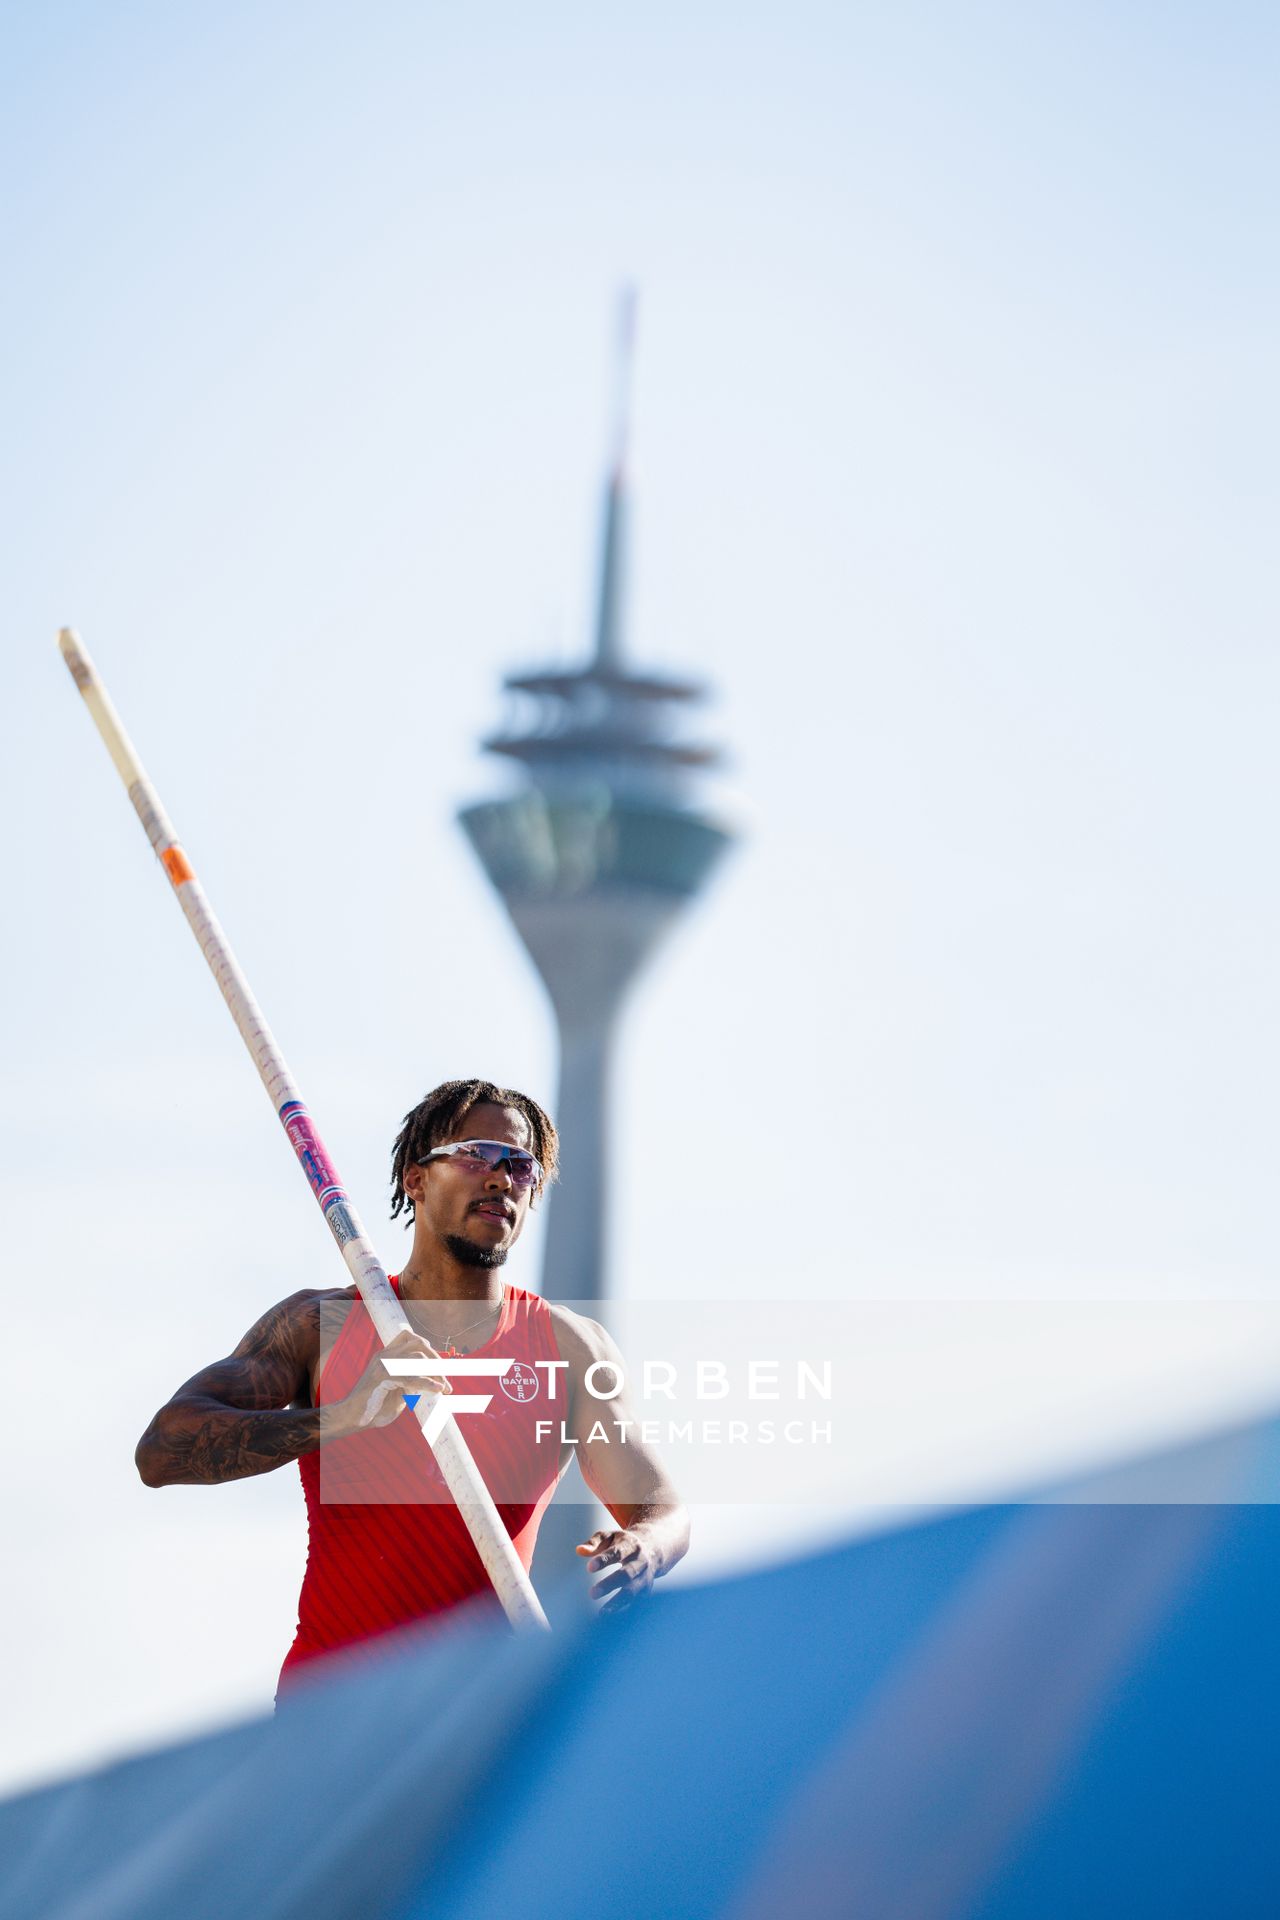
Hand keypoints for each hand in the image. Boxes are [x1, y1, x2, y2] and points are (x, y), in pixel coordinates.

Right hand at [330, 1327, 451, 1435]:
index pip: (411, 1338)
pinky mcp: (381, 1378)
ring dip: (435, 1373)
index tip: (441, 1368)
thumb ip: (413, 1383)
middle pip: (418, 1343)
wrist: (351, 1418)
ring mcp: (382, 1365)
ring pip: (417, 1358)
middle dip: (436, 1359)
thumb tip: (436, 1383)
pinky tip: (437, 1390)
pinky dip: (427, 1383)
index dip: (429, 1349)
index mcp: (386, 1355)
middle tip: (446, 1379)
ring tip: (445, 1388)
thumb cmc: (374, 1407)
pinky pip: (410, 1377)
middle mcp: (384, 1355)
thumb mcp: (399, 1392)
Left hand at [576, 1527, 659, 1615]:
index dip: (604, 1560)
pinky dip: (625, 1612)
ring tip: (602, 1613)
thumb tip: (579, 1550)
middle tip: (592, 1594)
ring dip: (618, 1603)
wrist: (653, 1549)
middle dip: (610, 1584)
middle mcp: (640, 1562)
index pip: (617, 1552)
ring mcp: (645, 1578)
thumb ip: (594, 1542)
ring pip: (633, 1591)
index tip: (589, 1568)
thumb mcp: (610, 1537)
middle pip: (627, 1574)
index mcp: (631, 1545)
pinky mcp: (646, 1591)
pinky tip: (611, 1622)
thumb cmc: (624, 1544)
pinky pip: (636, 1603)